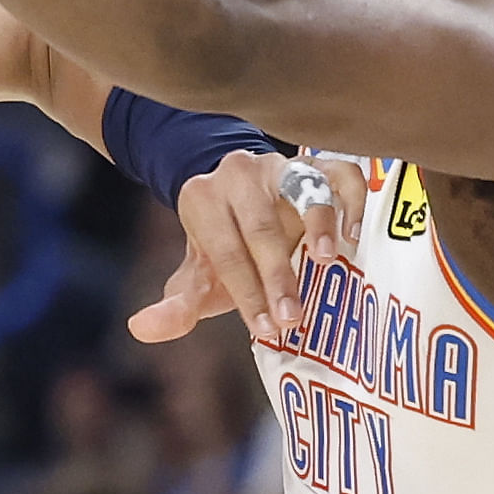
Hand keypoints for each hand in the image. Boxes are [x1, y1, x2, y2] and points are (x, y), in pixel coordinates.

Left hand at [134, 149, 348, 345]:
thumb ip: (177, 305)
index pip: (224, 251)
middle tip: (292, 316)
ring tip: (325, 261)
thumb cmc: (223, 248)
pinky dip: (350, 202)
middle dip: (277, 275)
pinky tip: (352, 237)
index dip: (245, 292)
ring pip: (302, 188)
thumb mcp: (197, 275)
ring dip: (317, 223)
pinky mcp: (318, 164)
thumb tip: (140, 328)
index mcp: (201, 199)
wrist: (240, 197)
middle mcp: (239, 176)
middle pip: (260, 226)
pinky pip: (342, 174)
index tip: (265, 328)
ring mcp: (281, 166)